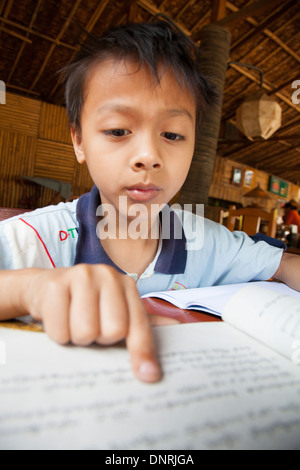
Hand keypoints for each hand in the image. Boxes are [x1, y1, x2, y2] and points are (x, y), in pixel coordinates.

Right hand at [22, 264, 161, 382]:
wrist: (43, 287)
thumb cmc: (84, 304)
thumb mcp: (113, 310)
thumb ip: (139, 325)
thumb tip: (170, 335)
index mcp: (126, 285)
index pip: (138, 324)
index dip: (142, 351)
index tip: (148, 375)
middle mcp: (107, 276)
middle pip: (113, 331)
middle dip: (99, 338)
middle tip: (91, 327)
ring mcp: (81, 275)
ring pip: (86, 332)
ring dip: (77, 337)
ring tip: (73, 322)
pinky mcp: (55, 285)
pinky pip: (60, 331)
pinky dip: (58, 334)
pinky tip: (58, 318)